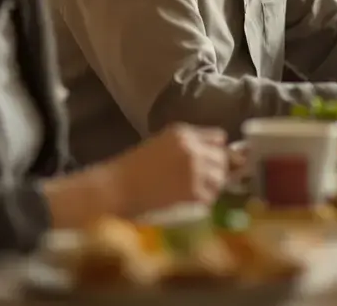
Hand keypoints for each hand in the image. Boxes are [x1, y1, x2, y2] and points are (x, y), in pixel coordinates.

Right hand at [103, 124, 230, 216]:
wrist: (114, 189)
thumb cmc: (131, 169)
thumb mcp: (161, 145)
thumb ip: (188, 145)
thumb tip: (218, 155)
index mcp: (183, 133)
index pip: (219, 137)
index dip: (215, 150)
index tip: (209, 161)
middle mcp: (192, 148)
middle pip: (222, 158)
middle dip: (216, 170)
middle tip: (200, 181)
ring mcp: (195, 170)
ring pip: (220, 178)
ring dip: (211, 187)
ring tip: (193, 193)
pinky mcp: (193, 192)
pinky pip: (210, 197)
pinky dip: (203, 202)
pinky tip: (187, 202)